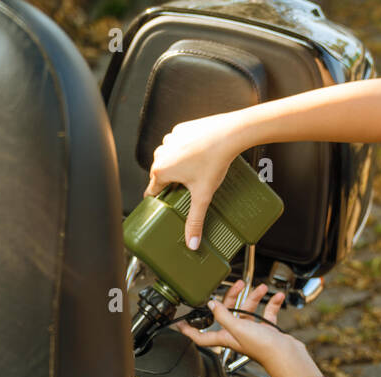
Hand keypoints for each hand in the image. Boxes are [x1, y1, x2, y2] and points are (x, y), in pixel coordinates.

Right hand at [143, 114, 245, 250]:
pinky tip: (199, 156)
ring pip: (169, 159)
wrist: (229, 134)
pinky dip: (185, 152)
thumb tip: (191, 243)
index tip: (166, 206)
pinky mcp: (180, 130)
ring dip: (178, 167)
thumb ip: (195, 220)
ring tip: (195, 173)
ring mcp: (169, 139)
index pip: (152, 192)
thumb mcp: (203, 195)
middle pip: (161, 176)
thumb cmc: (214, 162)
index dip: (160, 201)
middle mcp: (160, 153)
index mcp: (160, 170)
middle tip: (187, 191)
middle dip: (172, 185)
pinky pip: (178, 145)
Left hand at [173, 280, 313, 376]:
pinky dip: (271, 304)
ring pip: (248, 310)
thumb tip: (211, 305)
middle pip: (228, 314)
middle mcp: (238, 335)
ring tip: (260, 288)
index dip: (190, 330)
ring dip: (254, 298)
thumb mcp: (238, 328)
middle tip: (236, 285)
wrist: (287, 357)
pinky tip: (276, 297)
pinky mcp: (267, 330)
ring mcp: (253, 332)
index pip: (202, 336)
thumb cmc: (264, 348)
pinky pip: (267, 313)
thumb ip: (223, 315)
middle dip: (231, 298)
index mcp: (226, 337)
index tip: (180, 324)